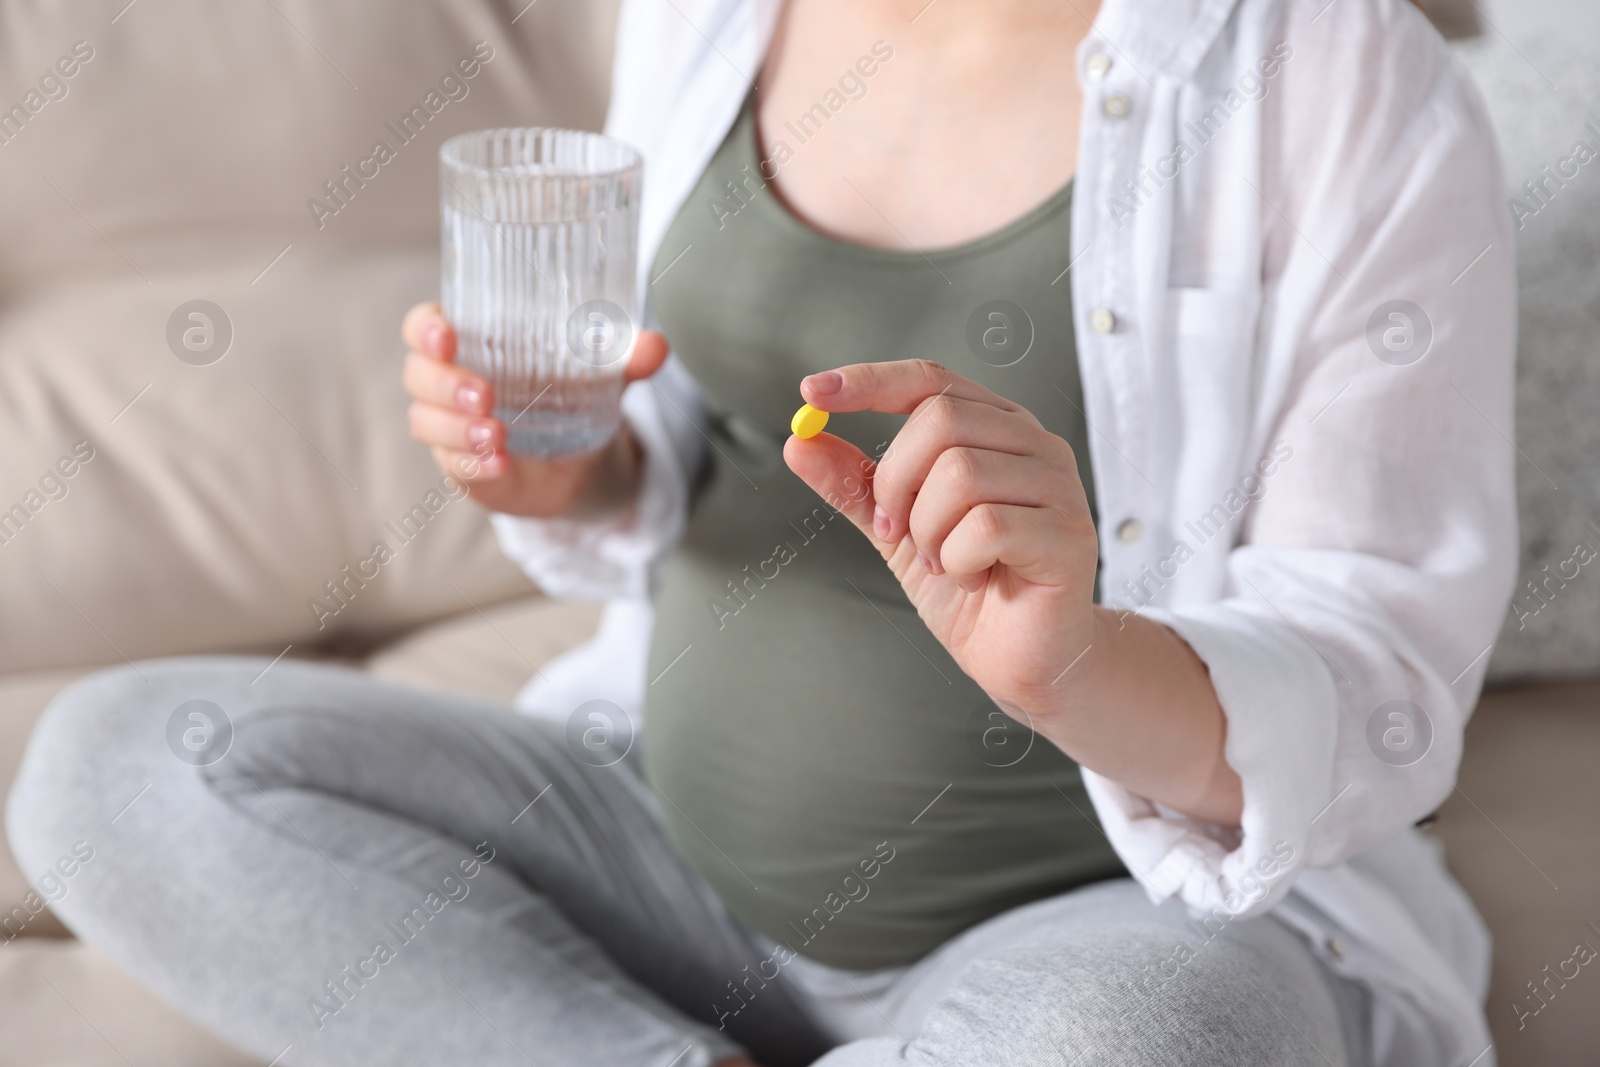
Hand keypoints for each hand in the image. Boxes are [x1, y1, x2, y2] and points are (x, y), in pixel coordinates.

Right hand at [400, 302, 667, 516]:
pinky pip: (454, 467)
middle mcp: (449, 383)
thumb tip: (656, 346)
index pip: (424, 327)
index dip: (426, 328)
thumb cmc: (572, 395)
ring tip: (499, 435)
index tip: (447, 334)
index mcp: (471, 344)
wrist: (581, 458)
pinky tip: (502, 465)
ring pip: (426, 423)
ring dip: (456, 429)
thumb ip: (625, 360)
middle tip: (486, 394)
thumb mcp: (601, 375)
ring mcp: (451, 429)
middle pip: (418, 376)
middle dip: (445, 384)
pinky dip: (476, 466)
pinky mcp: (465, 468)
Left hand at [784, 359, 1241, 824]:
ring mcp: (1058, 487)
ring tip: (944, 561)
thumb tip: (799, 441)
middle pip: (940, 420)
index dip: (869, 381)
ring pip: (961, 473)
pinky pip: (988, 527)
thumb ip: (854, 484)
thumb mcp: (896, 530)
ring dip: (928, 531)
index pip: (930, 380)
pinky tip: (973, 577)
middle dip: (897, 482)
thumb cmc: (971, 588)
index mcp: (995, 429)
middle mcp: (1033, 445)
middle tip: (898, 531)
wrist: (1021, 660)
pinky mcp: (1069, 536)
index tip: (811, 393)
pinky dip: (958, 560)